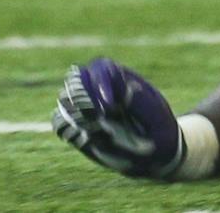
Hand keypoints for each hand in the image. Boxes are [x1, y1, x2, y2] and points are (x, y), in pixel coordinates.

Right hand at [52, 58, 184, 178]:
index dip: (99, 83)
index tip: (108, 106)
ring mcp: (87, 108)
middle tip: (98, 120)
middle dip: (83, 98)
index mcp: (122, 80)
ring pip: (65, 100)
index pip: (102, 68)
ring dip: (75, 116)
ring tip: (96, 132)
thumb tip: (125, 89)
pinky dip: (66, 129)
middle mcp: (100, 90)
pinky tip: (85, 139)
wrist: (156, 152)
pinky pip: (59, 122)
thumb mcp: (158, 118)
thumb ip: (141, 104)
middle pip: (77, 79)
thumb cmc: (160, 131)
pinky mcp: (78, 127)